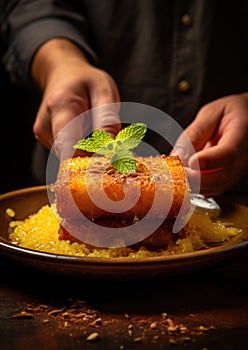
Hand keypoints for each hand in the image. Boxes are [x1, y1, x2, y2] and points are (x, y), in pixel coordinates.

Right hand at [32, 39, 120, 159]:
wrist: (62, 74)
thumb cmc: (85, 81)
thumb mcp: (103, 91)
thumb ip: (107, 119)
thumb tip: (110, 147)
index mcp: (60, 107)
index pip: (68, 146)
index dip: (88, 160)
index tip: (107, 160)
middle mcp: (45, 125)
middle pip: (70, 156)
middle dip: (93, 158)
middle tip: (114, 148)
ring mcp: (44, 135)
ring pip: (71, 157)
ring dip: (90, 154)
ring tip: (101, 137)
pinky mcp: (46, 141)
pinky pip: (68, 154)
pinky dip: (83, 152)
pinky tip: (90, 139)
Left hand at [171, 94, 247, 195]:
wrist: (246, 119)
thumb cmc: (230, 113)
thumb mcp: (210, 114)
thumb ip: (194, 134)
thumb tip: (178, 155)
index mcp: (243, 134)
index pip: (229, 152)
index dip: (209, 161)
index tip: (190, 162)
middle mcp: (245, 156)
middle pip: (222, 176)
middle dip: (195, 178)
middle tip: (175, 171)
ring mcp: (240, 170)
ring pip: (216, 186)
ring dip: (193, 184)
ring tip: (176, 172)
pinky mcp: (231, 178)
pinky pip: (214, 188)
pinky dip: (197, 186)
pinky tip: (185, 176)